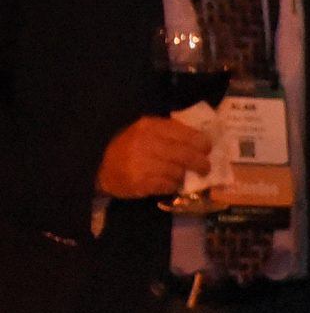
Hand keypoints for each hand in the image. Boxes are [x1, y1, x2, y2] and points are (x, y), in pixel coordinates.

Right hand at [96, 116, 213, 198]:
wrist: (98, 166)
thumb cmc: (128, 147)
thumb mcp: (145, 131)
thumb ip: (169, 131)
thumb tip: (201, 138)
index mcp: (150, 126)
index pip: (186, 134)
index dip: (202, 142)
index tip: (208, 148)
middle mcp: (147, 143)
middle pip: (187, 154)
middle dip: (201, 163)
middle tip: (205, 167)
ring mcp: (143, 164)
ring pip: (179, 172)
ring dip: (184, 175)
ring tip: (182, 175)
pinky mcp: (141, 182)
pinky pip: (168, 185)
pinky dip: (173, 185)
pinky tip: (170, 183)